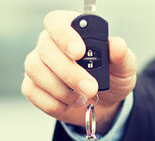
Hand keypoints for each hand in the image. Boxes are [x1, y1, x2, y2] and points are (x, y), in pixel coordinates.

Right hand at [22, 10, 136, 133]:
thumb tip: (116, 45)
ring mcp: (37, 65)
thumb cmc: (111, 80)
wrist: (101, 105)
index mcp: (71, 28)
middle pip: (45, 48)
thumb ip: (122, 56)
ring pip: (36, 71)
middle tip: (90, 88)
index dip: (64, 35)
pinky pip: (34, 93)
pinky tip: (68, 104)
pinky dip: (54, 103)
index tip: (79, 52)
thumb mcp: (123, 68)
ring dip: (61, 89)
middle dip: (68, 71)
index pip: (56, 21)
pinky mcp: (31, 86)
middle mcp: (49, 44)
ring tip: (81, 97)